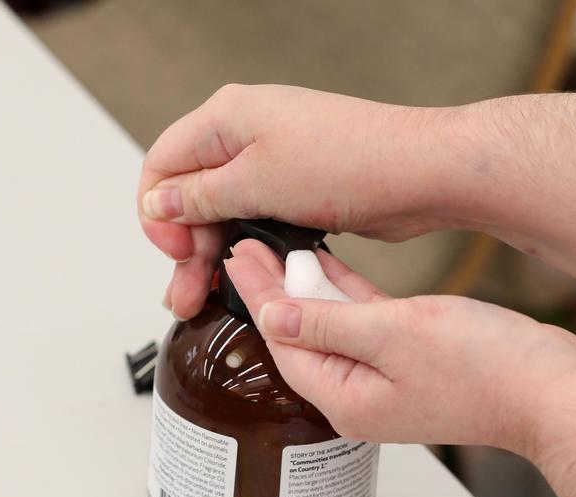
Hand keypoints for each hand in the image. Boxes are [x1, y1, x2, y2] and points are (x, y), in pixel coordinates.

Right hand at [139, 88, 575, 318]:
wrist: (417, 173)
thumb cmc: (350, 162)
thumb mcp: (257, 182)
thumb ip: (200, 195)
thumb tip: (158, 203)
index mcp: (226, 119)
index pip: (162, 165)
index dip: (159, 215)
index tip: (175, 253)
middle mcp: (245, 135)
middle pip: (190, 195)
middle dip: (185, 247)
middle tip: (185, 294)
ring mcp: (272, 162)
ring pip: (223, 214)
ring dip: (212, 256)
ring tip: (205, 298)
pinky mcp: (296, 189)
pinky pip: (255, 221)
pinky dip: (245, 250)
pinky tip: (242, 279)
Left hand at [226, 241, 575, 496]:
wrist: (546, 389)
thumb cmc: (487, 372)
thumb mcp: (395, 334)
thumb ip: (329, 323)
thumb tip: (276, 315)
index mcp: (347, 401)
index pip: (284, 345)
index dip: (259, 298)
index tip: (238, 259)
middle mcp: (359, 397)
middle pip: (302, 338)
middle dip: (274, 291)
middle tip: (247, 247)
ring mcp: (384, 382)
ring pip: (332, 329)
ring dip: (307, 290)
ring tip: (277, 250)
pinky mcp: (410, 365)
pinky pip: (364, 328)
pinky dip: (346, 298)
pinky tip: (328, 270)